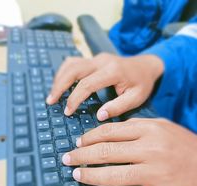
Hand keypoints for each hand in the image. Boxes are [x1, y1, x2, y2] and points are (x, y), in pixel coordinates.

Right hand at [46, 53, 163, 120]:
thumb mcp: (136, 98)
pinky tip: (61, 84)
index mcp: (112, 71)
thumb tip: (99, 115)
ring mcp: (96, 58)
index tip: (67, 112)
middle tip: (50, 101)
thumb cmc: (142, 84)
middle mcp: (101, 61)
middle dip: (59, 86)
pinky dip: (64, 73)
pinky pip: (74, 63)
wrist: (146, 66)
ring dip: (59, 78)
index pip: (86, 84)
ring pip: (71, 63)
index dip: (74, 99)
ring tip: (52, 94)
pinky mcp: (94, 59)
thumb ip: (118, 107)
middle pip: (73, 70)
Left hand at [62, 119, 196, 185]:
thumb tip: (106, 132)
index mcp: (151, 130)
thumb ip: (136, 126)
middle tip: (67, 159)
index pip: (110, 132)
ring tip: (76, 175)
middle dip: (81, 155)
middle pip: (107, 152)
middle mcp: (152, 151)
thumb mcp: (162, 127)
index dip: (89, 138)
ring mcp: (156, 176)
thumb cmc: (183, 146)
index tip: (77, 143)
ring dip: (90, 176)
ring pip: (114, 176)